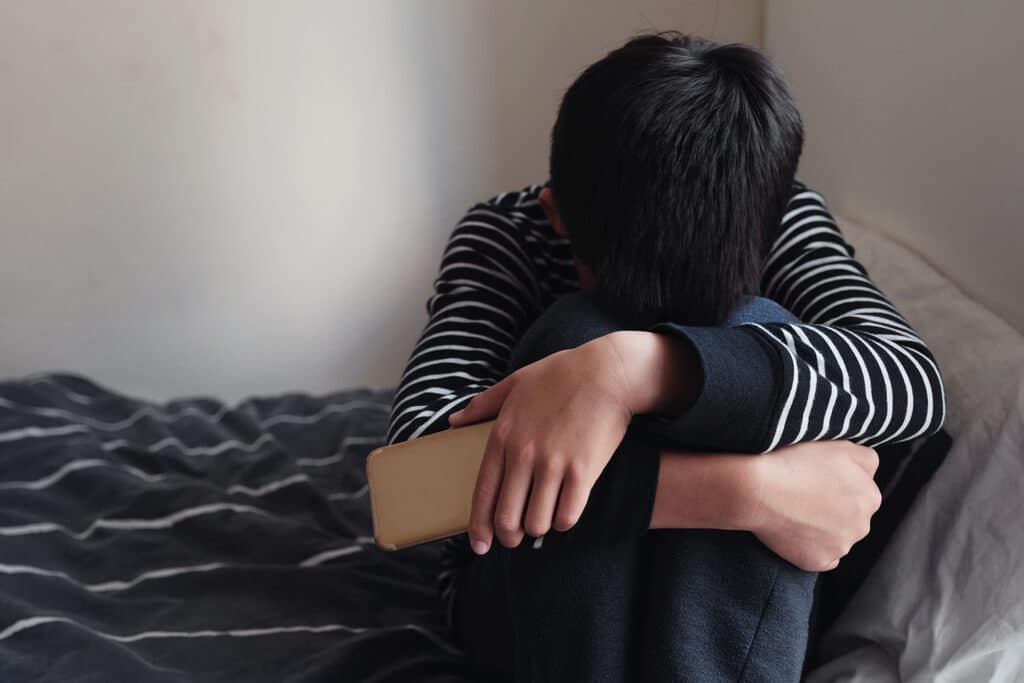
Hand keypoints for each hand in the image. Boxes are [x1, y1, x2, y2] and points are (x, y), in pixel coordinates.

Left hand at [448, 330, 695, 554]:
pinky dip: (564, 521)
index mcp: (502, 436)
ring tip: (543, 520)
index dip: (479, 526)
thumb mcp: (514, 383)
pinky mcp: (582, 471)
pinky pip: (567, 516)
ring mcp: (553, 464)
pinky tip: (565, 512)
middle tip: (515, 537)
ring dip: (539, 528)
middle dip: (509, 535)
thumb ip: (481, 405)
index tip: (479, 545)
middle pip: (507, 517)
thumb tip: (453, 421)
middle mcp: (523, 454)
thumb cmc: (560, 374)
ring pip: (536, 523)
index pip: (482, 493)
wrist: (606, 371)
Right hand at [745, 440, 881, 571]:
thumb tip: (870, 470)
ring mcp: (840, 547)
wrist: (759, 490)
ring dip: (823, 529)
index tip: (817, 480)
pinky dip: (810, 548)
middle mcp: (862, 526)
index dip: (838, 484)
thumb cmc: (795, 463)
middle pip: (851, 517)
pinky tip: (795, 532)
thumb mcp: (839, 445)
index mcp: (870, 496)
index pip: (861, 491)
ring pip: (837, 538)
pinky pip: (821, 558)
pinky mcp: (818, 562)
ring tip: (795, 512)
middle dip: (834, 509)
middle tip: (805, 495)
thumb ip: (867, 458)